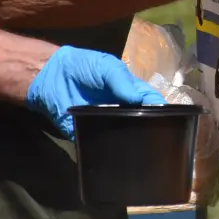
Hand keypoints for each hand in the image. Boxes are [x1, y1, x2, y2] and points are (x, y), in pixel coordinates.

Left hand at [27, 46, 165, 138]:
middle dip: (149, 129)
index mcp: (130, 92)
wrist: (50, 77)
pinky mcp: (88, 135)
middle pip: (141, 123)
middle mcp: (122, 111)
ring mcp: (106, 124)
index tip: (169, 119)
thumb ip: (123, 82)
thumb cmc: (83, 67)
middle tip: (156, 136)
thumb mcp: (107, 67)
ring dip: (131, 141)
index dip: (160, 110)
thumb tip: (140, 101)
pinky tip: (115, 152)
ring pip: (124, 136)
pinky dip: (107, 149)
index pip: (151, 103)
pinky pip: (101, 145)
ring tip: (140, 147)